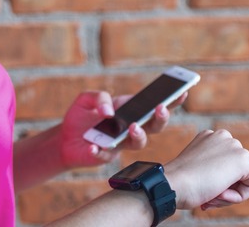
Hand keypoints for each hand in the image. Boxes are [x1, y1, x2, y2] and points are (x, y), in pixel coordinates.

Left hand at [58, 91, 186, 168]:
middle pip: (154, 126)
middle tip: (160, 108)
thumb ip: (98, 97)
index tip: (183, 91)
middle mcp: (131, 128)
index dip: (171, 100)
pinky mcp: (105, 156)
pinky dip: (100, 151)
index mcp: (130, 111)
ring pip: (138, 143)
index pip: (154, 105)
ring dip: (138, 135)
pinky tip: (94, 147)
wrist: (64, 138)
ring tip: (132, 127)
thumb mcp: (86, 99)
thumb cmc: (81, 116)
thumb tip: (109, 111)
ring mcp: (121, 144)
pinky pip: (106, 156)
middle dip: (161, 117)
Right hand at [164, 129, 248, 210]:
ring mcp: (234, 145)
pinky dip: (239, 196)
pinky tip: (220, 193)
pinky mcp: (243, 158)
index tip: (202, 189)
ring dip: (229, 193)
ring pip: (244, 178)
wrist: (175, 184)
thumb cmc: (180, 183)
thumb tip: (225, 186)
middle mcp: (222, 136)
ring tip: (211, 195)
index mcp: (209, 137)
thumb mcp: (196, 169)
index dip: (215, 182)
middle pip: (236, 171)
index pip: (224, 165)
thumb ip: (212, 170)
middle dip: (224, 188)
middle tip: (207, 196)